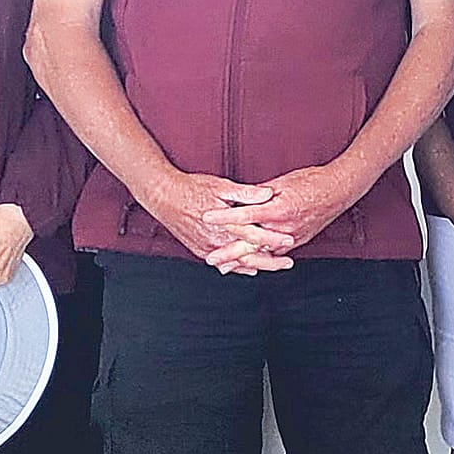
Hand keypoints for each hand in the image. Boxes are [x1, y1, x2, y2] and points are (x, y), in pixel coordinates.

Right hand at [132, 169, 293, 274]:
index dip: (273, 239)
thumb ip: (246, 193)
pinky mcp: (200, 250)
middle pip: (249, 256)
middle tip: (287, 263)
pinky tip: (249, 267)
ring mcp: (208, 247)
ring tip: (273, 265)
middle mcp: (217, 239)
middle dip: (270, 261)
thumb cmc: (192, 188)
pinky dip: (238, 266)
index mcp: (225, 223)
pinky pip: (223, 263)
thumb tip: (268, 194)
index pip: (255, 235)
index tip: (290, 241)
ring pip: (237, 263)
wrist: (163, 196)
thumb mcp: (221, 186)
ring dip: (256, 265)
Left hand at [202, 164, 363, 269]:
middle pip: (251, 243)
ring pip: (263, 253)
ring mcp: (292, 237)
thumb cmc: (313, 181)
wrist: (340, 189)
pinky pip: (276, 254)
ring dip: (243, 261)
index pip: (245, 215)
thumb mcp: (283, 182)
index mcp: (278, 209)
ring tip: (225, 267)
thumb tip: (241, 197)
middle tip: (211, 259)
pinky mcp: (298, 241)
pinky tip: (250, 264)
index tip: (206, 218)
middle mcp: (284, 228)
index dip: (224, 217)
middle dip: (229, 252)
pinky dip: (261, 259)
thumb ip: (260, 193)